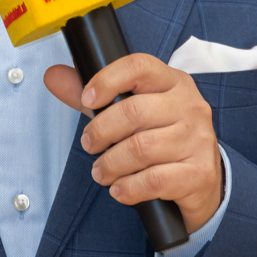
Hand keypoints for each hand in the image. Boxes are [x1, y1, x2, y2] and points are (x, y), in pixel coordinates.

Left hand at [45, 53, 222, 232]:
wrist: (203, 181)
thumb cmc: (162, 140)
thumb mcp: (132, 114)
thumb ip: (94, 97)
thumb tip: (54, 76)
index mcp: (173, 83)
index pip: (139, 67)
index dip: (107, 80)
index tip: (87, 99)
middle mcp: (190, 107)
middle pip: (133, 112)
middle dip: (100, 132)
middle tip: (89, 145)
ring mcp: (198, 140)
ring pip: (141, 149)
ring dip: (111, 165)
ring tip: (102, 172)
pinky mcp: (199, 173)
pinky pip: (153, 180)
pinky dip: (128, 188)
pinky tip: (120, 189)